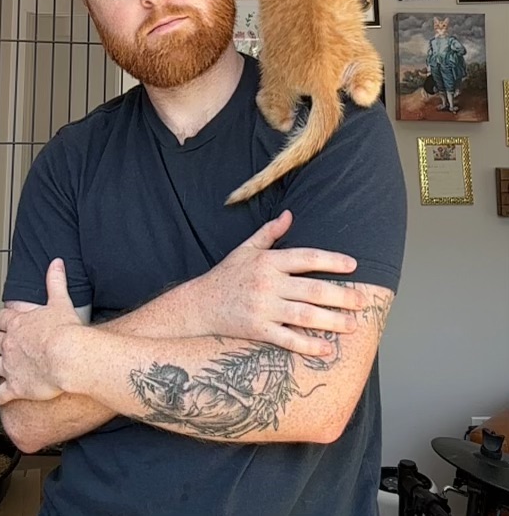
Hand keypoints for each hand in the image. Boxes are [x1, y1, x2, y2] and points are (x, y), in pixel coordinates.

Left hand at [0, 258, 81, 405]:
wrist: (68, 356)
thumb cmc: (66, 331)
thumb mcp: (60, 300)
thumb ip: (56, 281)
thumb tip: (56, 264)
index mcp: (19, 323)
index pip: (2, 317)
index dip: (3, 319)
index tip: (6, 320)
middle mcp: (10, 344)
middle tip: (6, 344)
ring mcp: (10, 366)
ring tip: (0, 368)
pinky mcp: (15, 387)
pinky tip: (1, 397)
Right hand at [195, 210, 364, 354]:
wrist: (199, 305)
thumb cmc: (226, 275)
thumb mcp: (245, 249)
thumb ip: (269, 233)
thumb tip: (289, 215)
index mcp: (267, 261)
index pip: (306, 258)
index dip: (331, 261)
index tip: (353, 265)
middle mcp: (267, 284)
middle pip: (312, 290)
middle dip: (342, 296)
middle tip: (362, 301)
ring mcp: (262, 308)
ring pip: (305, 315)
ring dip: (332, 320)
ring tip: (352, 325)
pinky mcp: (257, 330)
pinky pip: (287, 339)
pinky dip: (308, 345)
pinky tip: (326, 348)